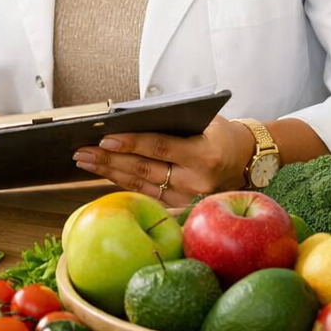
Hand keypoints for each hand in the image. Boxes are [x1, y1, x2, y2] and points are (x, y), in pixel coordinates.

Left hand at [71, 116, 255, 206]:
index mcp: (204, 155)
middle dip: (109, 160)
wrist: (248, 161)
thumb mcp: (204, 122)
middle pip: (144, 169)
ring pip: (141, 185)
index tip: (104, 138)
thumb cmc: (221, 135)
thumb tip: (128, 120)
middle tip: (82, 151)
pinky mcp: (183, 210)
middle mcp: (197, 182)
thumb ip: (172, 123)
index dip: (131, 143)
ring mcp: (189, 200)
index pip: (160, 148)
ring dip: (109, 173)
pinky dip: (124, 184)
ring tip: (85, 161)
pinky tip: (106, 174)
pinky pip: (147, 195)